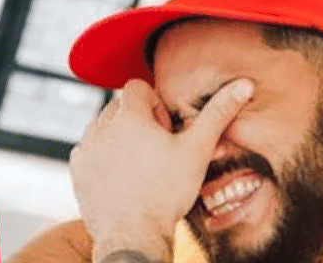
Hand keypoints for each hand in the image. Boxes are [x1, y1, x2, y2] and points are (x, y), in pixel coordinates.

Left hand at [70, 77, 252, 262]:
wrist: (133, 236)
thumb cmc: (166, 193)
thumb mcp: (197, 150)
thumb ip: (218, 113)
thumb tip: (244, 85)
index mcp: (128, 114)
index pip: (138, 88)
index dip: (155, 106)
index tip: (165, 132)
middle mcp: (101, 125)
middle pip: (121, 108)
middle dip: (138, 122)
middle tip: (157, 151)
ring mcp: (87, 148)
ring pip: (104, 128)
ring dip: (120, 138)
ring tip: (140, 167)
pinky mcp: (78, 170)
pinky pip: (90, 151)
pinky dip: (104, 159)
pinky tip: (122, 178)